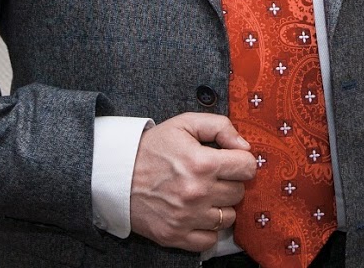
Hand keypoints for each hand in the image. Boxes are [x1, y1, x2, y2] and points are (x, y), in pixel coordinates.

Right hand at [129, 112, 256, 250]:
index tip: (231, 160)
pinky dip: (208, 229)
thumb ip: (219, 126)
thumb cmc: (152, 148)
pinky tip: (197, 214)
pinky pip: (210, 239)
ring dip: (220, 206)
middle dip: (230, 181)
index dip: (241, 161)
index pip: (247, 167)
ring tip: (204, 194)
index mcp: (202, 163)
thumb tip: (244, 146)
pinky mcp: (175, 236)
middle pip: (239, 192)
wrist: (116, 174)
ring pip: (229, 217)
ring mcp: (187, 217)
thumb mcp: (185, 124)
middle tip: (212, 176)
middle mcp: (197, 193)